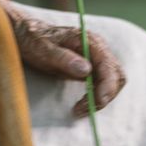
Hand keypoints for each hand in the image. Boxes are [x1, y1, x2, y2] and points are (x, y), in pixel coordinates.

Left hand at [3, 0, 125, 116]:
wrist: (28, 35)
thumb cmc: (35, 41)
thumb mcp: (44, 50)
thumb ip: (64, 58)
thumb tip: (86, 70)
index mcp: (89, 40)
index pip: (109, 65)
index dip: (107, 86)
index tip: (97, 102)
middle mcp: (98, 48)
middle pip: (116, 75)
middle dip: (105, 95)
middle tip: (83, 109)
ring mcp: (96, 57)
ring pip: (113, 81)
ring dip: (102, 98)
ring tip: (80, 109)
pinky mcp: (92, 67)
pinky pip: (104, 84)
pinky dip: (97, 97)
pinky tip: (82, 104)